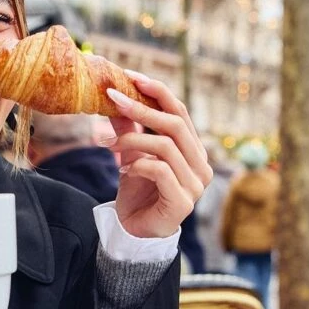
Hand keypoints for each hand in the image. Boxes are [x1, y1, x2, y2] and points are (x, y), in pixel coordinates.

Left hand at [106, 73, 212, 238]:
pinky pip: (159, 170)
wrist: (134, 232)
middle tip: (113, 99)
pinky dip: (137, 165)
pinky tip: (123, 170)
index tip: (131, 76)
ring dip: (131, 139)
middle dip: (142, 108)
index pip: (180, 111)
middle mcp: (201, 165)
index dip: (157, 91)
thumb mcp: (131, 153)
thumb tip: (116, 95)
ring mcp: (195, 184)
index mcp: (193, 149)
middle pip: (176, 124)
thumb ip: (130, 127)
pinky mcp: (182, 202)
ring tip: (107, 144)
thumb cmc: (137, 192)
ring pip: (165, 146)